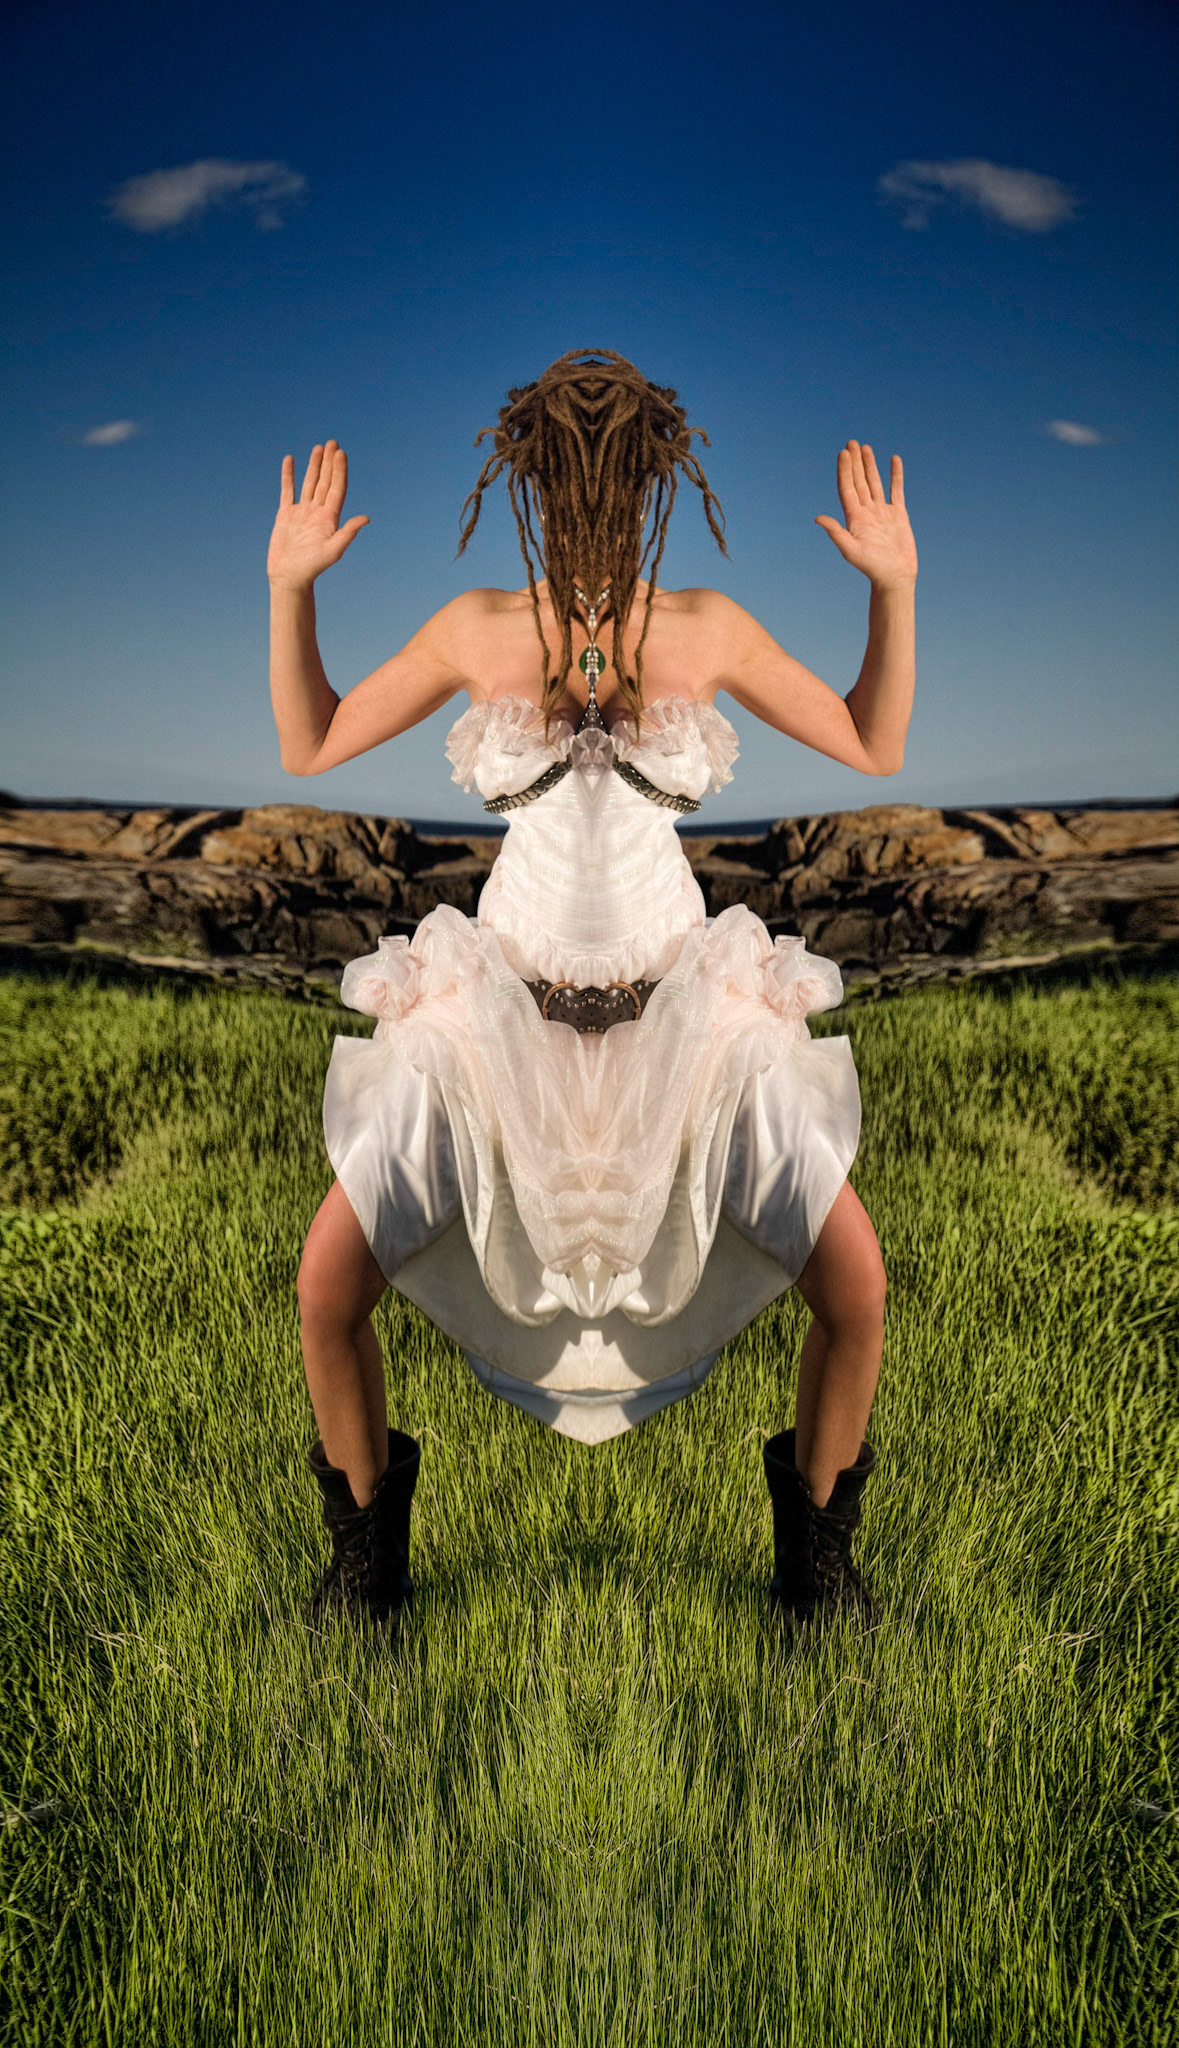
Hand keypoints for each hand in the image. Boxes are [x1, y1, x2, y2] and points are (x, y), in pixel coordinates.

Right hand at [267, 441, 369, 590]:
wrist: (289, 577)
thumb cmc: (312, 568)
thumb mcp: (333, 551)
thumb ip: (348, 533)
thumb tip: (366, 518)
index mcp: (330, 518)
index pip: (337, 488)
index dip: (340, 470)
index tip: (340, 453)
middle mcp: (318, 512)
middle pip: (325, 481)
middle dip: (329, 462)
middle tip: (333, 442)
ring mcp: (302, 512)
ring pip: (309, 483)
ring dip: (314, 465)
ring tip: (318, 447)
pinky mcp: (286, 515)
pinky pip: (287, 490)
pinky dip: (289, 475)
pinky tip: (290, 460)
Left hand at [814, 441, 916, 590]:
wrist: (895, 577)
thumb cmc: (872, 568)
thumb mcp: (851, 551)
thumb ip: (836, 533)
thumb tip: (817, 518)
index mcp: (854, 518)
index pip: (847, 489)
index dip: (844, 470)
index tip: (843, 453)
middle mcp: (866, 512)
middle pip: (858, 481)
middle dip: (854, 462)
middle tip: (851, 442)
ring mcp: (882, 512)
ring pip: (874, 483)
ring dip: (869, 465)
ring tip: (865, 447)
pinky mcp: (898, 514)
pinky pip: (896, 490)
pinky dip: (895, 475)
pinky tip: (893, 460)